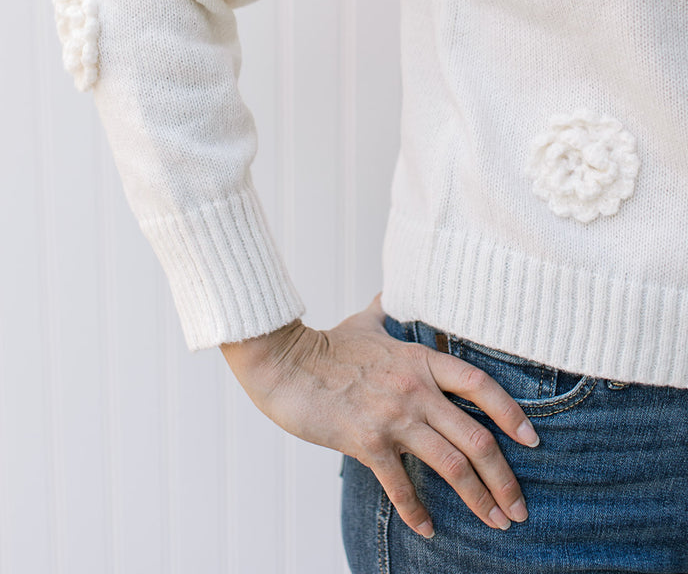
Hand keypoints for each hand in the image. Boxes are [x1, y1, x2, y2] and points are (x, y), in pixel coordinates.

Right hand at [219, 292, 538, 537]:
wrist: (285, 362)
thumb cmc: (325, 343)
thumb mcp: (364, 320)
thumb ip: (386, 309)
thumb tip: (392, 289)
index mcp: (420, 359)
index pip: (480, 385)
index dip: (512, 414)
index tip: (532, 440)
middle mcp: (416, 389)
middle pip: (477, 438)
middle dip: (504, 479)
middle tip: (518, 508)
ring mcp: (393, 417)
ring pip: (452, 465)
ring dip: (479, 500)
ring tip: (495, 522)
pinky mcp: (367, 442)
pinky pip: (402, 485)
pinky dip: (418, 511)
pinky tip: (429, 529)